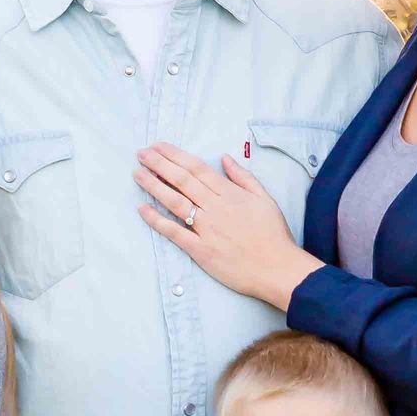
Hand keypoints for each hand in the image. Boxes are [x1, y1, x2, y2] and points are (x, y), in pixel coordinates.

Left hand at [134, 143, 318, 309]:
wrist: (278, 269)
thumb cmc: (274, 235)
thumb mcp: (265, 199)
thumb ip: (243, 177)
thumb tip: (225, 158)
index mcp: (230, 194)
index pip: (197, 169)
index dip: (175, 156)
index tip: (158, 147)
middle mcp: (216, 208)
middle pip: (182, 180)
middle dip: (159, 164)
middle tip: (141, 154)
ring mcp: (207, 229)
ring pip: (175, 202)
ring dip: (154, 186)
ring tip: (138, 174)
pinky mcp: (201, 251)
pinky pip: (175, 233)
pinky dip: (157, 221)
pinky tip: (142, 209)